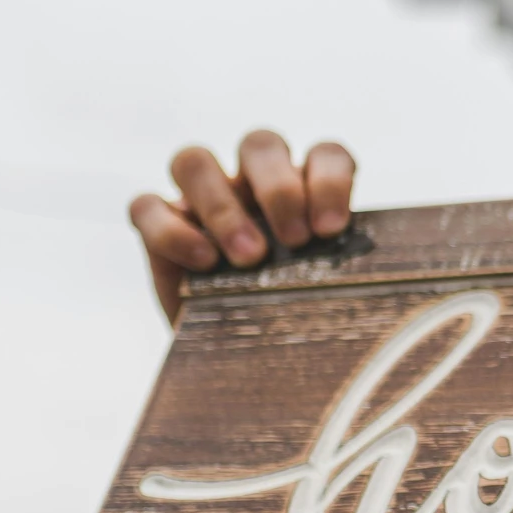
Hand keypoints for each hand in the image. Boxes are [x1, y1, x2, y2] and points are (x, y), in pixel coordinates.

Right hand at [129, 131, 354, 322]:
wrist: (242, 367)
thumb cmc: (294, 327)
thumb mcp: (325, 301)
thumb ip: (341, 278)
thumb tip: (365, 287)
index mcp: (305, 192)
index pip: (325, 155)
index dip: (330, 180)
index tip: (333, 228)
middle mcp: (251, 186)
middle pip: (259, 144)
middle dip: (279, 188)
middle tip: (296, 239)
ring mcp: (200, 202)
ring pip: (194, 160)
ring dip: (222, 205)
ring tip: (249, 257)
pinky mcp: (158, 227)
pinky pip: (146, 205)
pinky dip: (172, 230)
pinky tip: (203, 262)